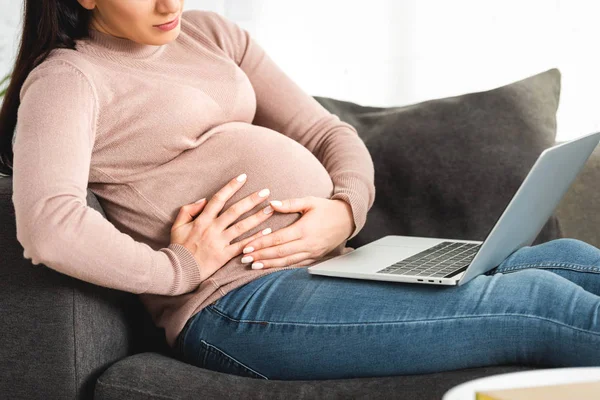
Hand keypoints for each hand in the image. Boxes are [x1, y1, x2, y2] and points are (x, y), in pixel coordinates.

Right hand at [170, 174, 276, 281]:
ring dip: (257, 217)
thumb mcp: (178, 225)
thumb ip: (189, 209)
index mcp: (202, 220)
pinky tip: (267, 232)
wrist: (178, 270)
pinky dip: (255, 239)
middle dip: (251, 200)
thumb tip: (204, 199)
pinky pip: (242, 246)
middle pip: (235, 211)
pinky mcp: (224, 255)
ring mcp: (219, 242)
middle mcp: (212, 229)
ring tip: (271, 209)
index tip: (243, 177)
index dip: (231, 187)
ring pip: (241, 227)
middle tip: (266, 192)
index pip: (218, 199)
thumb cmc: (178, 247)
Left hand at [239, 196, 354, 268]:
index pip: (278, 239)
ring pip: (287, 261)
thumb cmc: (327, 208)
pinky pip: (296, 264)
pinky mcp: (315, 257)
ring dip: (269, 264)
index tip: (247, 246)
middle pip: (280, 252)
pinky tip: (270, 268)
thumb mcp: (310, 201)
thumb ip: (290, 204)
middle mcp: (308, 243)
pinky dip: (282, 267)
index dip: (261, 243)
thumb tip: (272, 204)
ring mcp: (312, 252)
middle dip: (261, 256)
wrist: (348, 219)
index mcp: (304, 229)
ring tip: (253, 266)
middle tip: (244, 259)